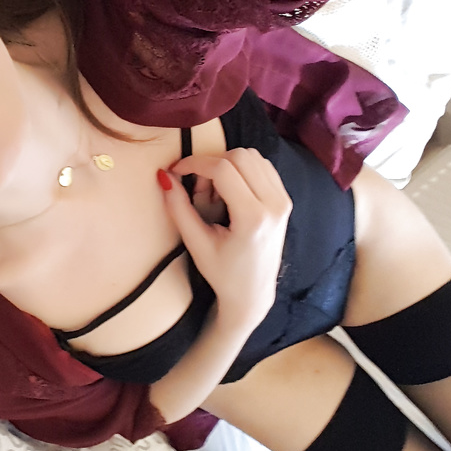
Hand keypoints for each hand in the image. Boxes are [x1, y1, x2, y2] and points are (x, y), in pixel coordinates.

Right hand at [158, 148, 290, 329]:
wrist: (253, 293)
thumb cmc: (224, 274)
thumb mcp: (196, 244)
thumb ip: (179, 208)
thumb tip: (165, 177)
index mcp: (253, 218)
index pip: (223, 169)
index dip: (195, 163)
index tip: (177, 170)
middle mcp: (274, 204)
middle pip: (239, 156)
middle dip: (211, 163)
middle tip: (198, 187)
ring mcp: (283, 200)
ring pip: (253, 156)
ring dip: (227, 164)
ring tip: (215, 190)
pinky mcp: (285, 199)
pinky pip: (263, 166)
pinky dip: (242, 168)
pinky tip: (230, 190)